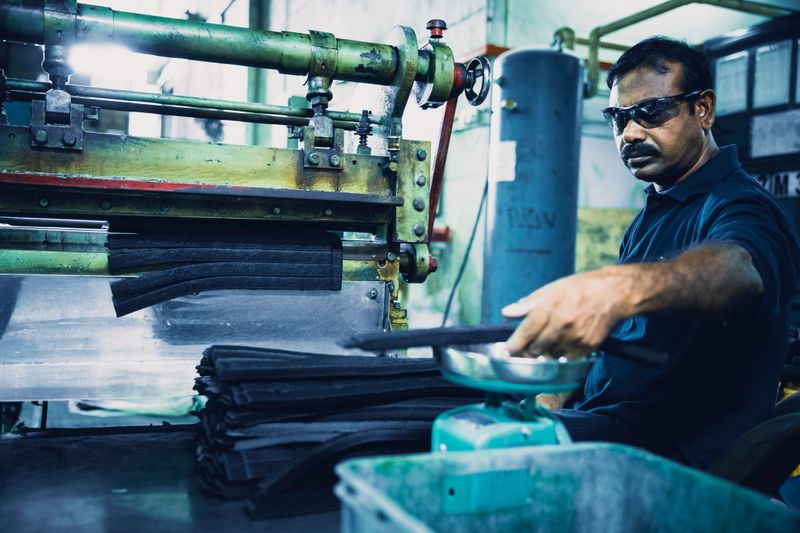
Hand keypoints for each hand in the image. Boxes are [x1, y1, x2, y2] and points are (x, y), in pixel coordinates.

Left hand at [501, 267, 632, 357]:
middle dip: (526, 352)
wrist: (613, 293)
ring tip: (546, 342)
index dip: (513, 345)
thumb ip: (528, 303)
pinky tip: (561, 343)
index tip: (506, 352)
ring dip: (544, 353)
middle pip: (536, 349)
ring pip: (550, 356)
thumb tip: (507, 312)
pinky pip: (567, 358)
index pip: (526, 331)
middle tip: (523, 350)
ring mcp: (576, 337)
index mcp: (550, 307)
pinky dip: (561, 354)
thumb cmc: (580, 288)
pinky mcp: (587, 346)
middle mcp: (562, 324)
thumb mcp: (551, 289)